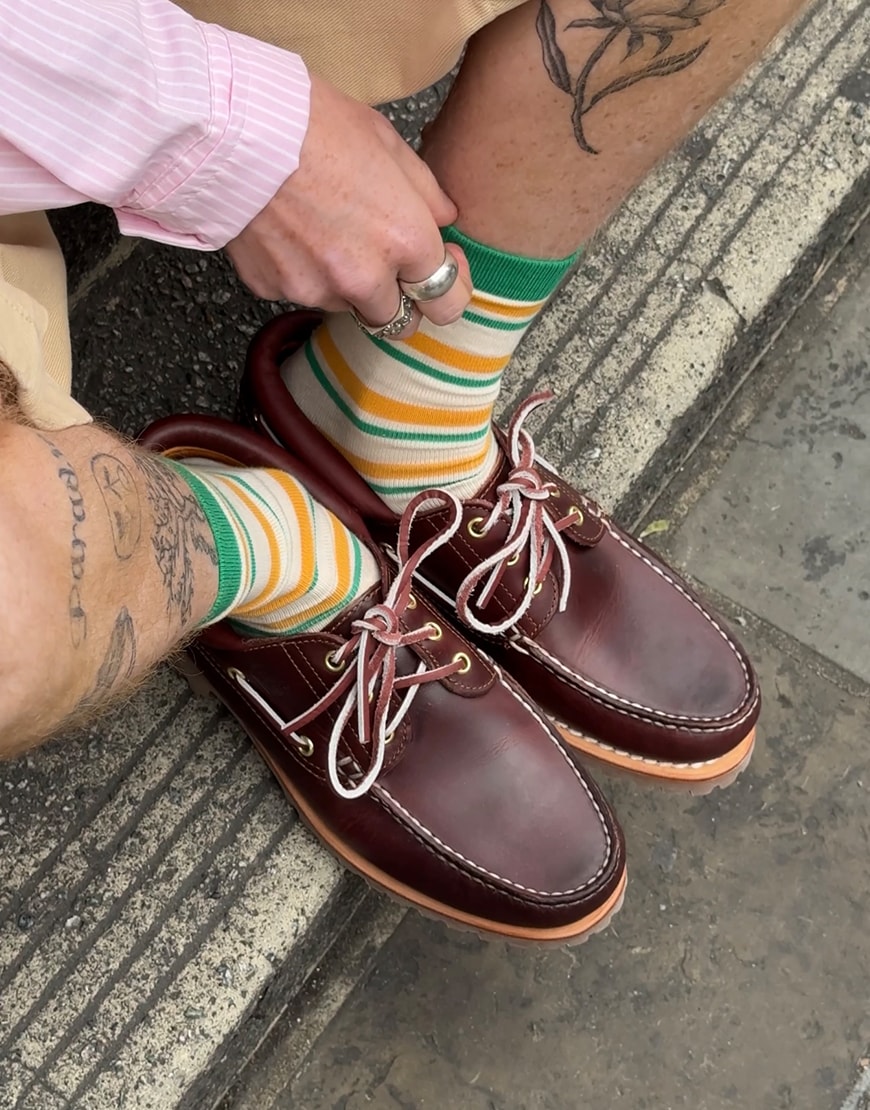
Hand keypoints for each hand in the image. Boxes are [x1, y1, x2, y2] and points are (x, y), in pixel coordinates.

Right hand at [225, 74, 471, 335]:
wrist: (234, 127)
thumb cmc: (314, 123)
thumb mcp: (387, 142)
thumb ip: (426, 192)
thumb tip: (444, 221)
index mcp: (406, 241)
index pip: (448, 304)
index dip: (447, 290)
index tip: (438, 266)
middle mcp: (365, 278)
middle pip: (397, 322)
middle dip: (395, 299)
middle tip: (381, 264)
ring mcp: (317, 289)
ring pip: (346, 307)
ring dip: (346, 286)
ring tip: (325, 233)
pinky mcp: (275, 289)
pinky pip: (300, 292)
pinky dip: (301, 272)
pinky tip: (289, 230)